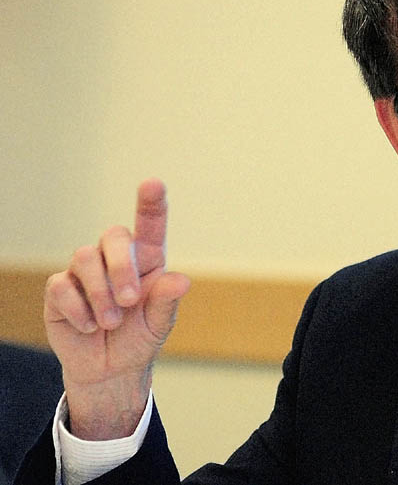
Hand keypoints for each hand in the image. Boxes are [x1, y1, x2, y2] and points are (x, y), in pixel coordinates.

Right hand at [44, 179, 189, 439]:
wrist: (109, 369)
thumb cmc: (139, 338)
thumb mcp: (159, 324)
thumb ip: (167, 301)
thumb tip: (181, 281)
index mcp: (147, 260)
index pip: (150, 224)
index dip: (151, 202)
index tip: (153, 184)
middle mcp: (116, 258)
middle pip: (113, 235)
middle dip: (121, 267)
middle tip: (130, 300)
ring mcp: (86, 271)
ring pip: (84, 256)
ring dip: (100, 293)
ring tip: (111, 322)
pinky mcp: (61, 289)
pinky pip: (62, 285)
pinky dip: (79, 310)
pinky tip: (89, 326)